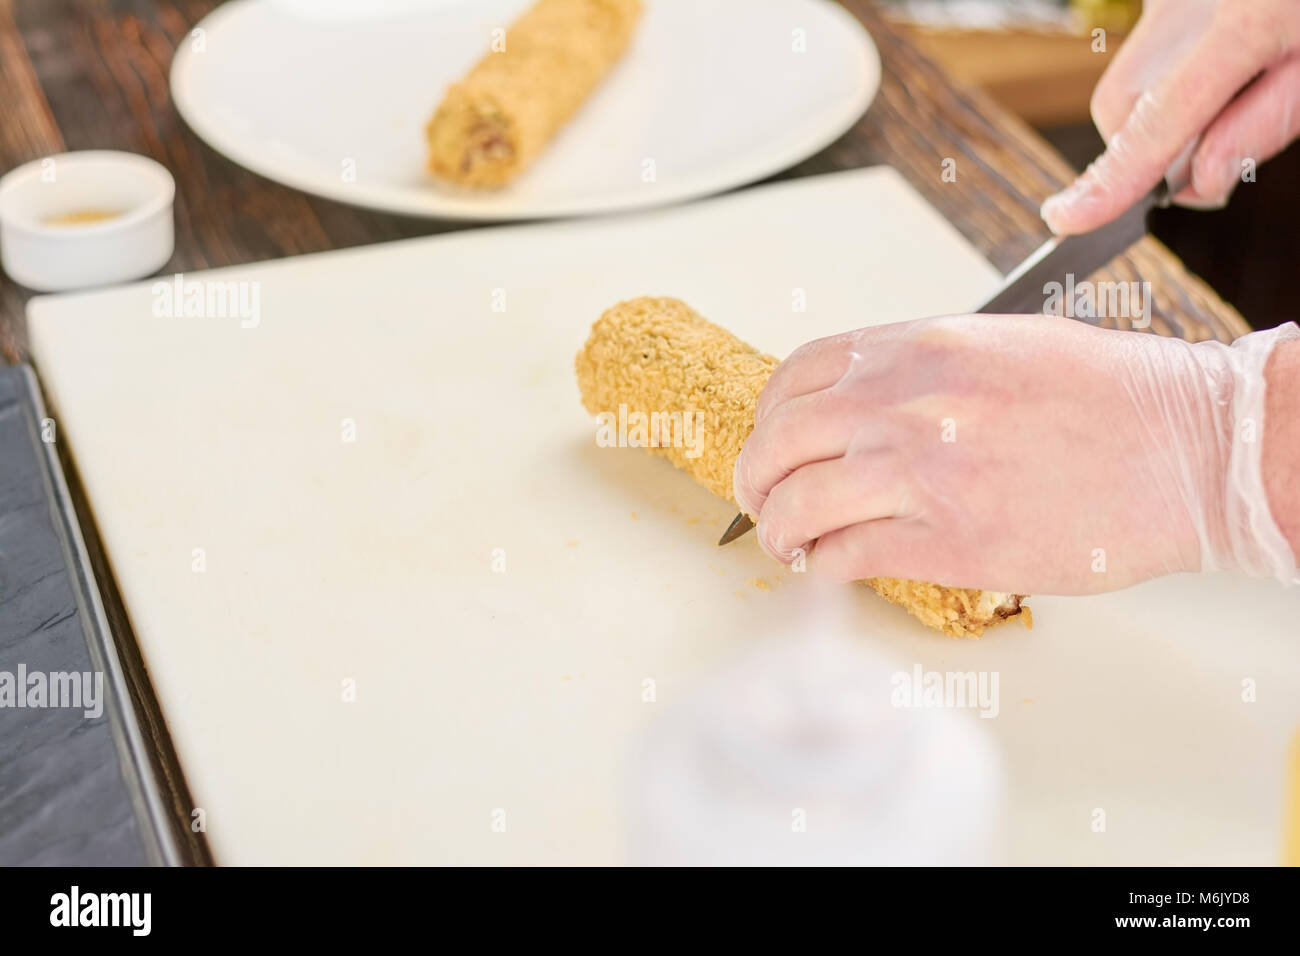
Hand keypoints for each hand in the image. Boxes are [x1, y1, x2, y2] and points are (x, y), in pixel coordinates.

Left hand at [732, 315, 1299, 594]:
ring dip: (779, 532)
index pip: (799, 373)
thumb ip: (923, 369)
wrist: (1189, 449)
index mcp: (921, 347)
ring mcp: (924, 473)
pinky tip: (830, 568)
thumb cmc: (1114, 398)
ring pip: (800, 504)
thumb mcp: (1004, 345)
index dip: (769, 414)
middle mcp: (908, 402)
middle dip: (754, 477)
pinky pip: (849, 557)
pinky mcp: (950, 542)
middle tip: (757, 501)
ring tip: (786, 545)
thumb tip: (862, 404)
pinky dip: (825, 567)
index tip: (770, 441)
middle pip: (780, 440)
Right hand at [1041, 0, 1299, 234]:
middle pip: (1120, 105)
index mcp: (1246, 19)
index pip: (1158, 123)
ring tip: (1246, 82)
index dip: (1112, 179)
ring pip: (1135, 76)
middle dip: (1146, 146)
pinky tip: (1242, 47)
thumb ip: (1269, 121)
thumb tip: (1199, 181)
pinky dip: (1184, 65)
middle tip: (1216, 154)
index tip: (1068, 218)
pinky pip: (1159, 40)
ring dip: (1169, 104)